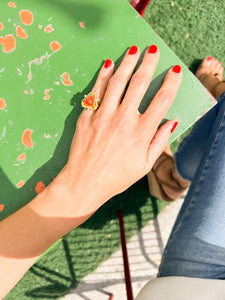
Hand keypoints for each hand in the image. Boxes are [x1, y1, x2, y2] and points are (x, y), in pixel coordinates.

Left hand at [55, 44, 181, 213]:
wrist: (84, 182)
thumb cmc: (116, 177)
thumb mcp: (144, 165)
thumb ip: (159, 142)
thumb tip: (171, 122)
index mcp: (141, 132)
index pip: (162, 100)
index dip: (170, 83)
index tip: (174, 72)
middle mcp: (124, 119)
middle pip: (139, 83)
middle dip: (148, 63)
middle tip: (153, 51)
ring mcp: (103, 115)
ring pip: (118, 81)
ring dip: (127, 63)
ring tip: (133, 50)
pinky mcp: (87, 116)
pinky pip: (97, 91)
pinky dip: (103, 76)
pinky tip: (109, 64)